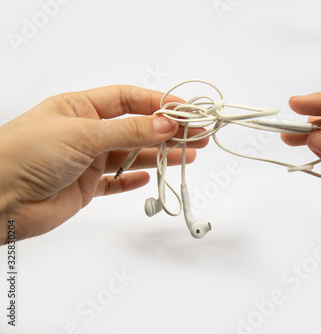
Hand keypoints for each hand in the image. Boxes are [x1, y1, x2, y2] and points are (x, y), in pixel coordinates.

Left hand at [0, 85, 206, 243]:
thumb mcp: (83, 134)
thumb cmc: (24, 154)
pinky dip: (133, 181)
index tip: (186, 111)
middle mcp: (86, 132)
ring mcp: (87, 160)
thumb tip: (167, 124)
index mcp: (81, 108)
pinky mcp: (86, 188)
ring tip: (188, 156)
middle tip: (197, 135)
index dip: (159, 103)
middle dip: (168, 131)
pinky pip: (116, 183)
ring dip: (159, 155)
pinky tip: (148, 177)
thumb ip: (129, 131)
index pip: (129, 99)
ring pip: (132, 155)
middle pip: (137, 128)